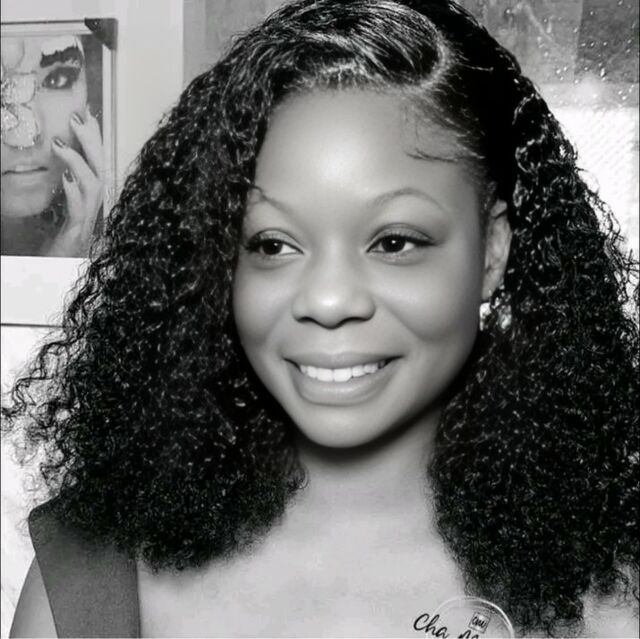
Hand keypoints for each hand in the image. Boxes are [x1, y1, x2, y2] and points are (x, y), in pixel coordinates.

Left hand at [45, 106, 103, 256]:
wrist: (53, 277)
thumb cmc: (51, 248)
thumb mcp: (54, 210)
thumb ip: (60, 190)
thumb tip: (55, 165)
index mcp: (87, 201)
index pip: (97, 164)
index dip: (95, 139)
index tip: (88, 115)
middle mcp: (92, 209)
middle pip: (101, 169)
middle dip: (92, 142)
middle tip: (78, 118)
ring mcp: (86, 222)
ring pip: (94, 186)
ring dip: (80, 162)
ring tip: (62, 143)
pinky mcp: (76, 235)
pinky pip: (80, 211)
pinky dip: (74, 192)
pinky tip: (64, 177)